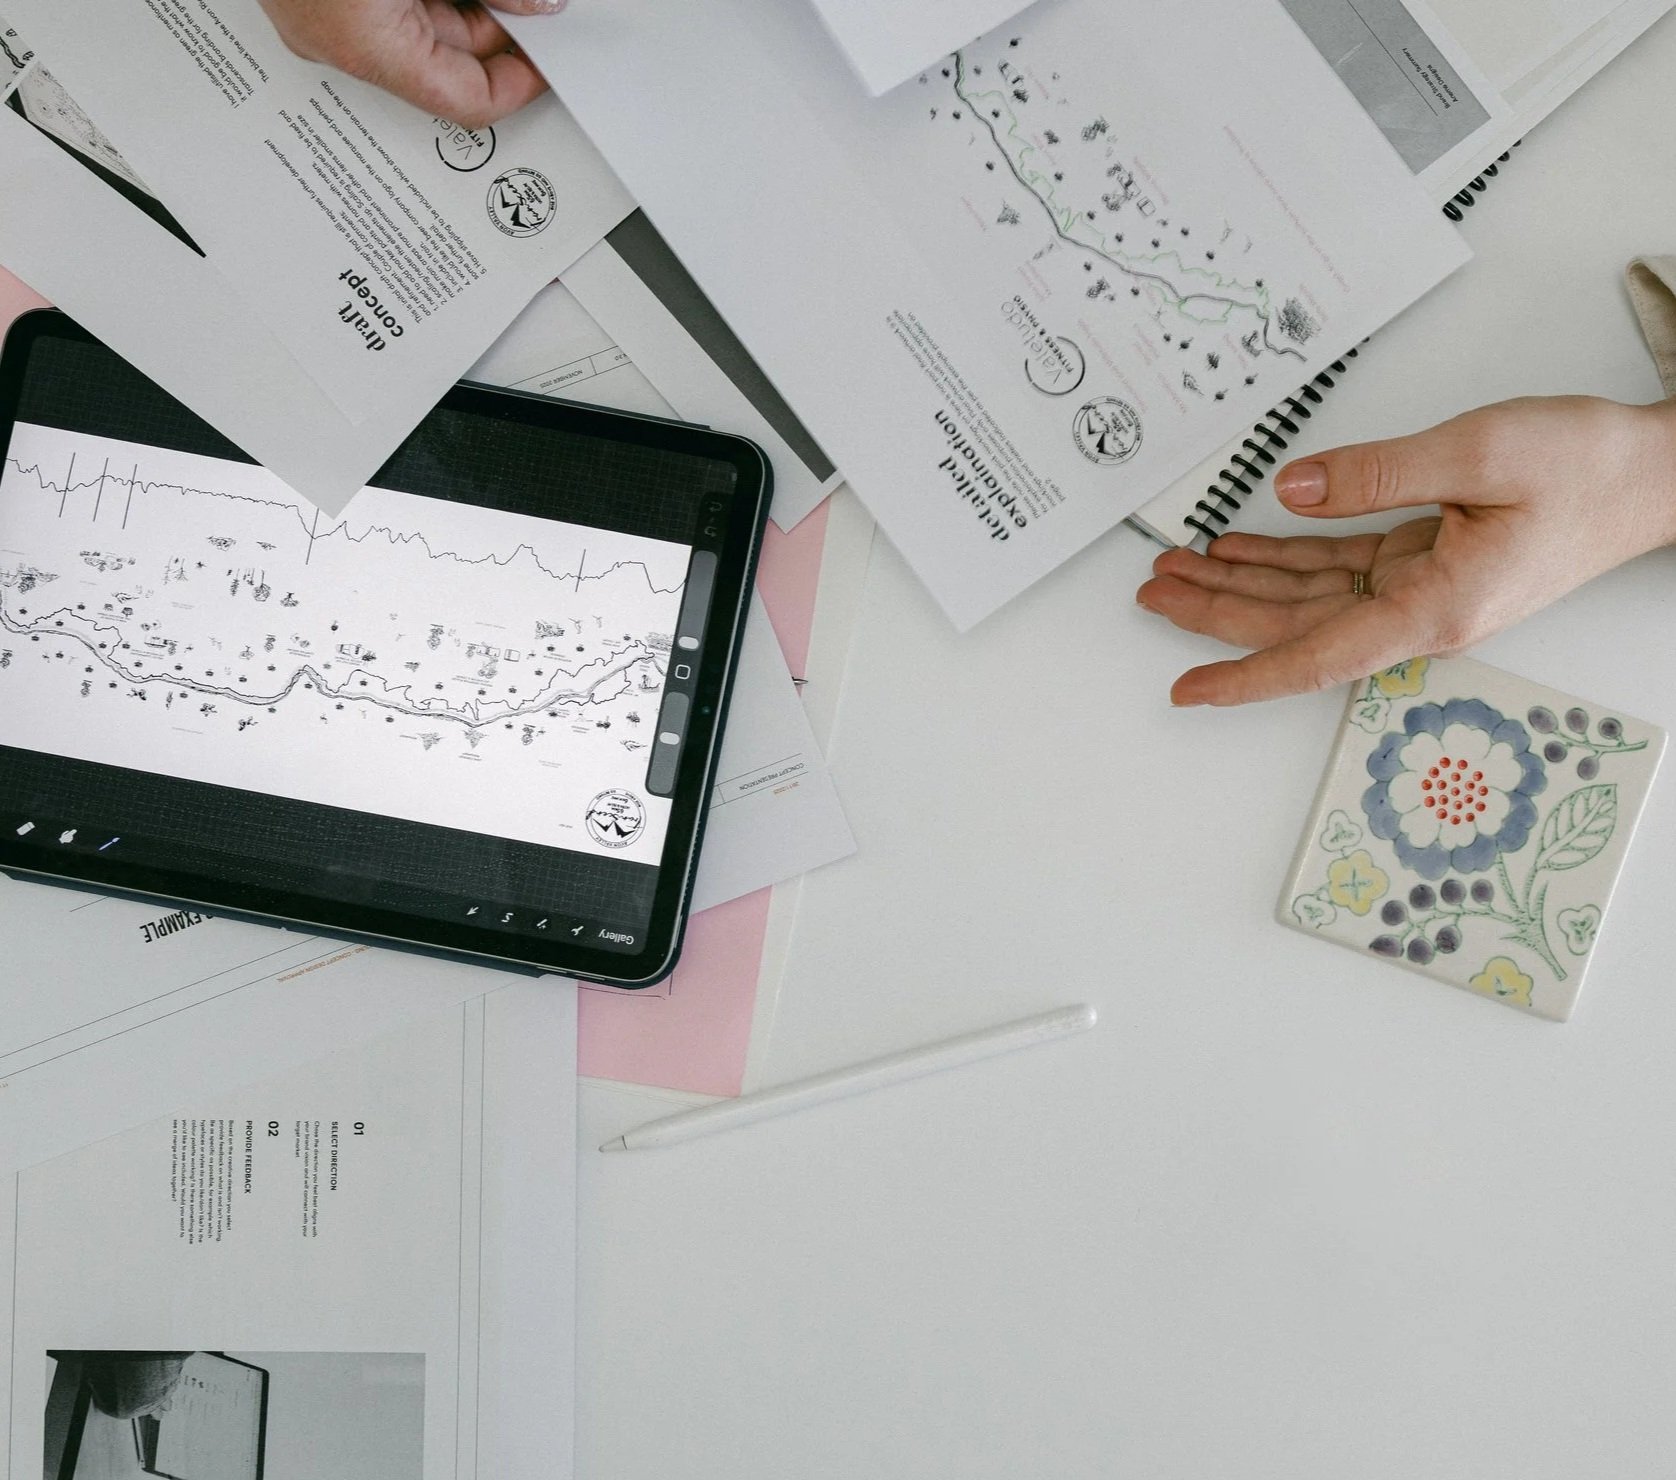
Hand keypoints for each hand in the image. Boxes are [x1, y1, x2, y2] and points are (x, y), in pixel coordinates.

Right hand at [257, 0, 560, 127]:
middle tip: (534, 6)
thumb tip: (539, 4)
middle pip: (446, 60)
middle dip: (498, 29)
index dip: (521, 81)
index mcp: (365, 46)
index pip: (469, 99)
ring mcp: (317, 11)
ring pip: (417, 24)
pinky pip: (385, 2)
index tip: (553, 59)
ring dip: (465, 2)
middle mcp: (334, 40)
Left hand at [1136, 396, 1675, 705]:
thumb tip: (1290, 489)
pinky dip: (1283, 555)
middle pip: (1293, 624)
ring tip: (1175, 567)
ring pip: (1307, 597)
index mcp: (1434, 607)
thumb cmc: (1585, 469)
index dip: (1243, 674)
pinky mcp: (1422, 562)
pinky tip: (1237, 546)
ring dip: (1239, 582)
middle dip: (1215, 611)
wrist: (1652, 475)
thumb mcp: (1479, 451)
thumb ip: (1376, 473)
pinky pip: (1337, 568)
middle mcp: (1418, 611)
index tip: (1185, 690)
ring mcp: (1418, 590)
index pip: (1316, 654)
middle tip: (1151, 590)